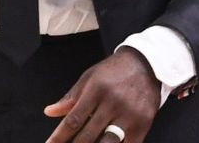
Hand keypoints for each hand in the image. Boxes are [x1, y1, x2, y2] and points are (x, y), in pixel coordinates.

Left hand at [44, 48, 160, 142]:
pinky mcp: (143, 123)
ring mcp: (129, 114)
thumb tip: (49, 112)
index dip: (59, 137)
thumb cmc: (114, 71)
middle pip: (88, 135)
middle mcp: (112, 102)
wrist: (148, 64)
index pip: (73, 120)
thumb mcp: (89, 77)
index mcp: (96, 90)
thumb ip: (70, 97)